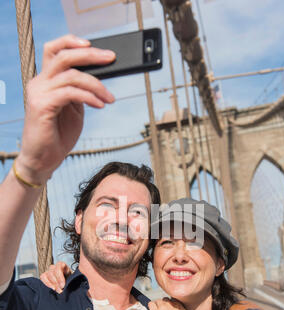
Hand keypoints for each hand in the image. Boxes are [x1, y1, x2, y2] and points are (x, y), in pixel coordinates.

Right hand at [16, 34, 115, 184]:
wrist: (43, 160)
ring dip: (96, 85)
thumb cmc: (58, 136)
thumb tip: (100, 78)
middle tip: (111, 58)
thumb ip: (81, 92)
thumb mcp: (74, 110)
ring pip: (72, 75)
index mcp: (45, 81)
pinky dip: (89, 97)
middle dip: (91, 55)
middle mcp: (39, 83)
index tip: (95, 46)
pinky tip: (100, 105)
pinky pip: (71, 93)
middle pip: (64, 56)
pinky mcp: (42, 106)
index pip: (55, 50)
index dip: (72, 42)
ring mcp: (39, 93)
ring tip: (109, 98)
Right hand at [40, 261, 71, 292]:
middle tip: (61, 290)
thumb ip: (71, 278)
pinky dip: (47, 283)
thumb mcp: (72, 278)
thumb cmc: (70, 280)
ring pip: (47, 275)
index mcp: (62, 265)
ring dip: (52, 284)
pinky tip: (53, 288)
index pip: (58, 268)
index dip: (60, 277)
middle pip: (52, 273)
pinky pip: (42, 277)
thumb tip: (68, 282)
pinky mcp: (44, 275)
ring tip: (58, 290)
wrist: (68, 283)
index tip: (63, 286)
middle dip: (56, 283)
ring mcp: (49, 271)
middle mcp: (54, 266)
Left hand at [148, 298, 192, 309]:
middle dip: (164, 304)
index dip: (171, 304)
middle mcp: (170, 304)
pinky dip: (151, 306)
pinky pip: (151, 304)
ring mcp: (162, 307)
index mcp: (178, 305)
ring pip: (157, 301)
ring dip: (157, 305)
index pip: (172, 300)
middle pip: (165, 300)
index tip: (170, 308)